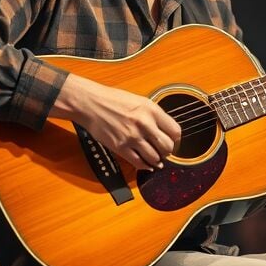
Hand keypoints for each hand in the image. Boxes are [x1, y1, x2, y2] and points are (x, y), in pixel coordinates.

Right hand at [58, 74, 181, 170]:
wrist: (90, 103)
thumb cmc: (113, 100)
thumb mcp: (139, 101)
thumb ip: (153, 115)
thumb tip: (164, 130)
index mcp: (151, 110)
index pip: (175, 131)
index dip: (175, 139)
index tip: (172, 141)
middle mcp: (144, 124)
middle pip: (167, 147)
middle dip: (167, 151)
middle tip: (164, 151)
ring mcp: (132, 137)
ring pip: (155, 158)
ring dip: (157, 160)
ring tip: (155, 158)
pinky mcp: (121, 148)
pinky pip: (139, 163)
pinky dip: (145, 166)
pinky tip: (146, 165)